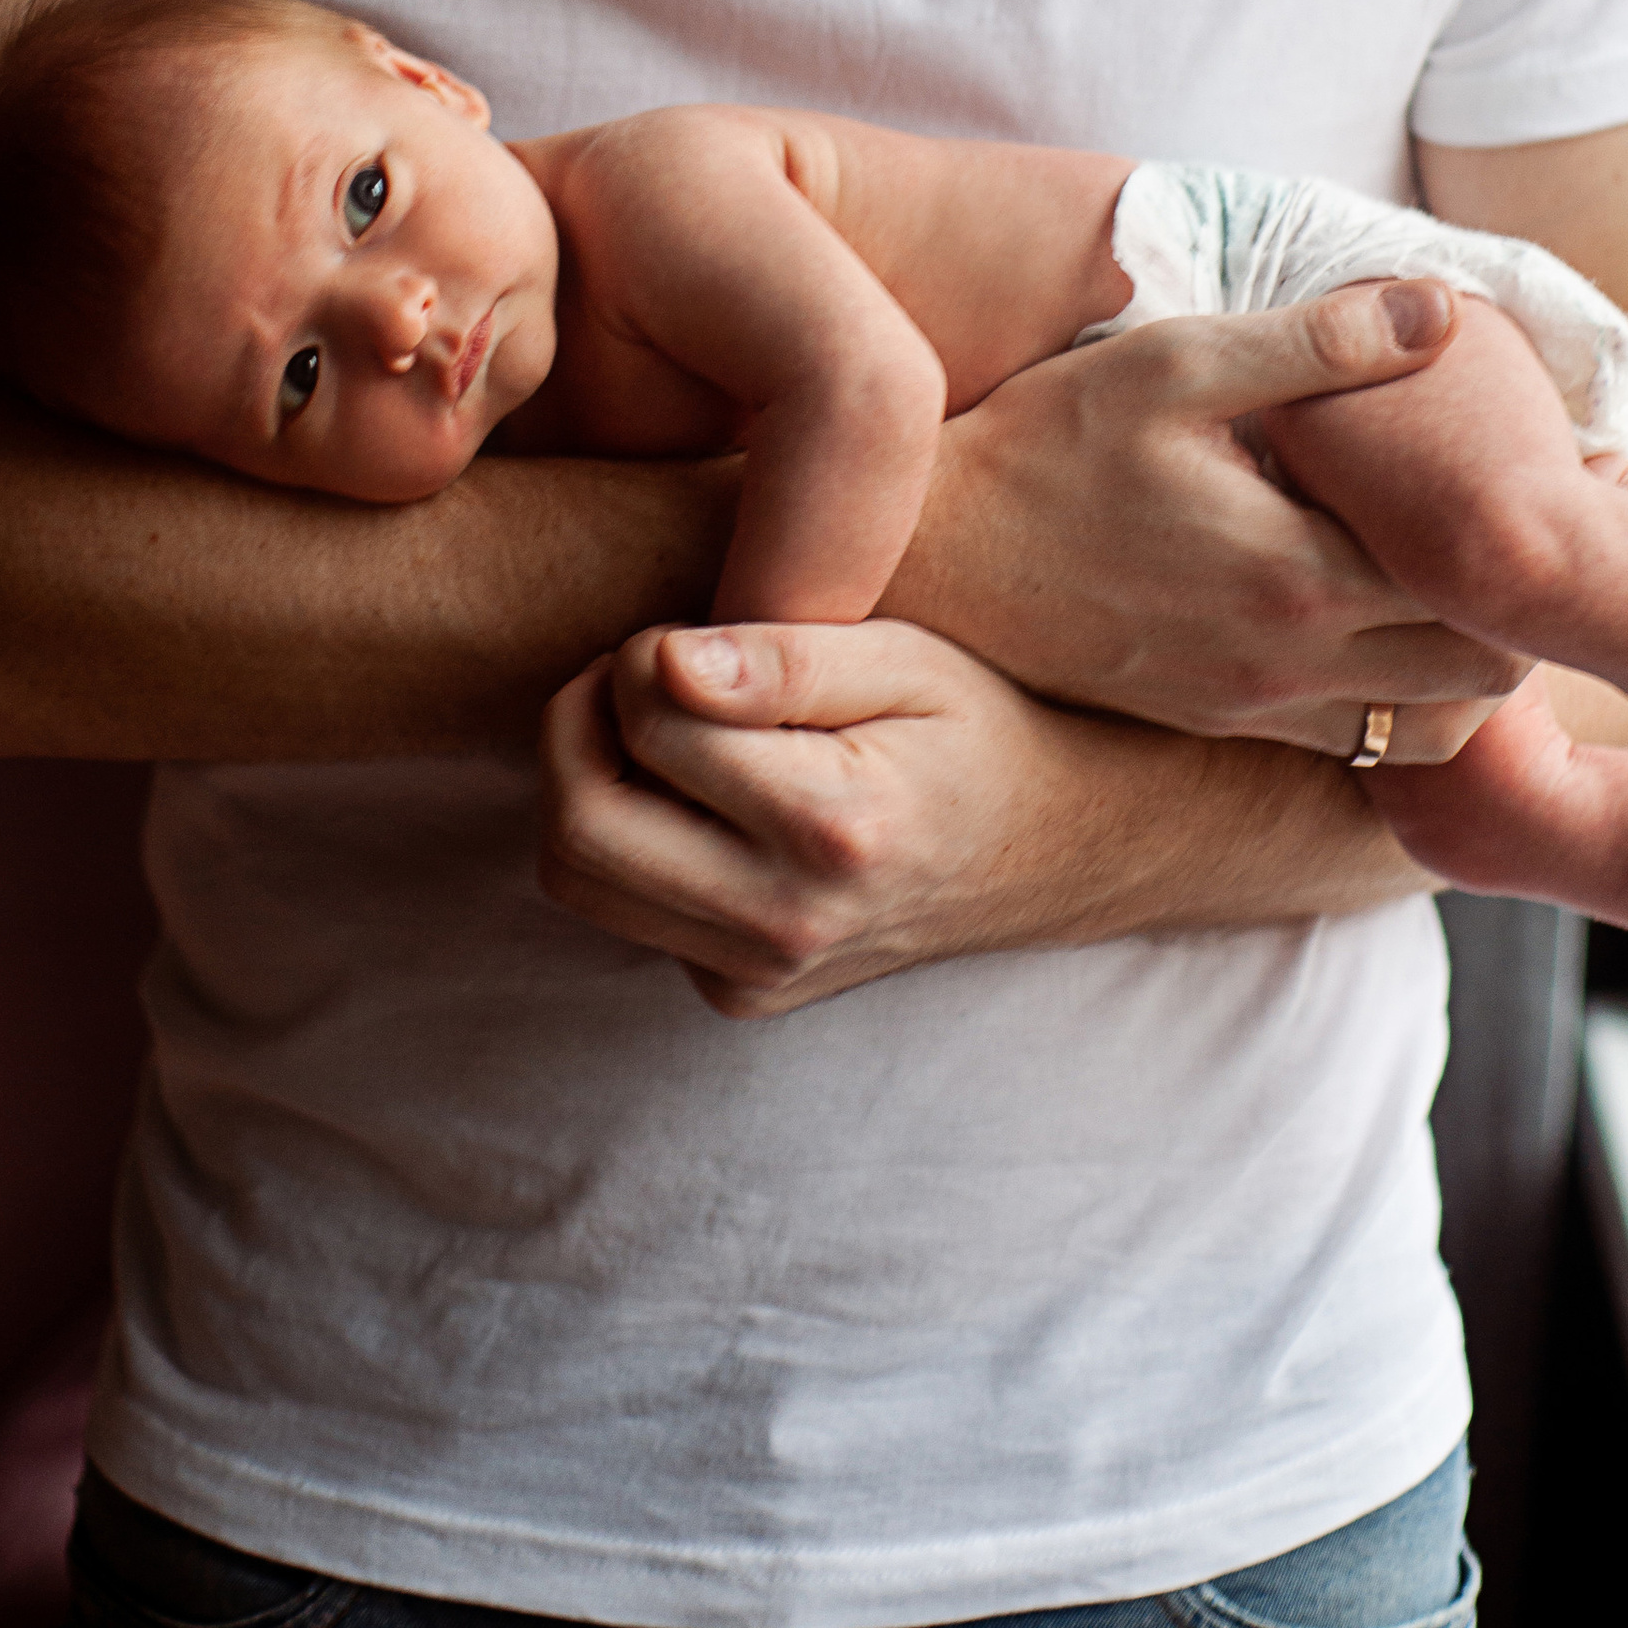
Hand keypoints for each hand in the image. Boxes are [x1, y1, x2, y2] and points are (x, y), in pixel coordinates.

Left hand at [539, 617, 1241, 1017]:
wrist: (1053, 850)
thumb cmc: (977, 725)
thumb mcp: (906, 658)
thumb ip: (784, 660)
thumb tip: (660, 663)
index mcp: (834, 828)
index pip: (649, 725)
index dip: (640, 655)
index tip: (692, 633)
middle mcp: (787, 924)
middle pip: (579, 828)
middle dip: (575, 724)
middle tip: (635, 672)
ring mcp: (758, 976)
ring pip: (578, 878)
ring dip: (585, 783)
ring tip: (659, 725)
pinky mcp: (738, 994)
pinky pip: (626, 908)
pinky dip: (634, 839)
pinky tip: (705, 797)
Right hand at [881, 278, 1522, 738]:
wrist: (926, 558)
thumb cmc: (1043, 443)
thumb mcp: (1174, 364)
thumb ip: (1316, 345)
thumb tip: (1440, 310)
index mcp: (1294, 572)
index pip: (1478, 585)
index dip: (1537, 533)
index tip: (1570, 479)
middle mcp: (1287, 664)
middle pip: (1479, 673)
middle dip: (1527, 609)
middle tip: (1534, 532)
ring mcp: (1252, 708)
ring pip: (1430, 729)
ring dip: (1475, 669)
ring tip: (1476, 585)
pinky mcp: (1217, 724)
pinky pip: (1361, 748)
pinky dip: (1408, 704)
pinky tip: (1397, 628)